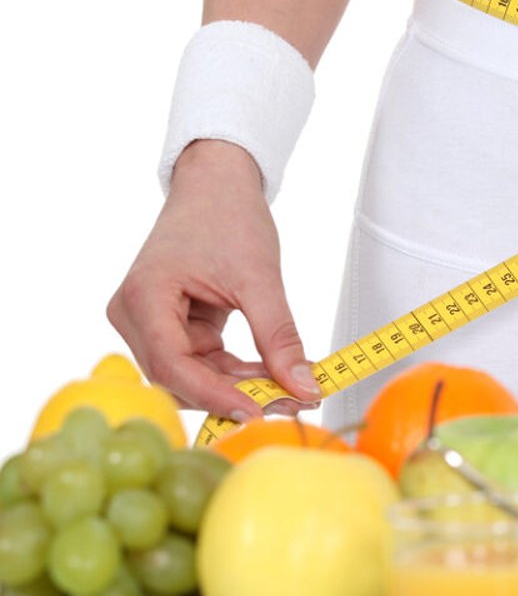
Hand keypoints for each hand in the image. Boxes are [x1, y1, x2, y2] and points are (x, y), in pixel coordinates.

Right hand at [105, 140, 320, 420]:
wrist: (217, 184)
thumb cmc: (227, 215)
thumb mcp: (260, 278)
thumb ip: (280, 336)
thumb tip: (304, 387)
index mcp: (143, 298)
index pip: (171, 365)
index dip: (215, 395)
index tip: (258, 411)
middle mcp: (134, 315)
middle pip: (177, 377)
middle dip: (233, 394)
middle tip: (289, 403)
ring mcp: (150, 322)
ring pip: (190, 375)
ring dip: (238, 386)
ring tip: (289, 389)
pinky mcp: (170, 325)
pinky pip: (200, 362)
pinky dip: (235, 371)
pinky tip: (272, 373)